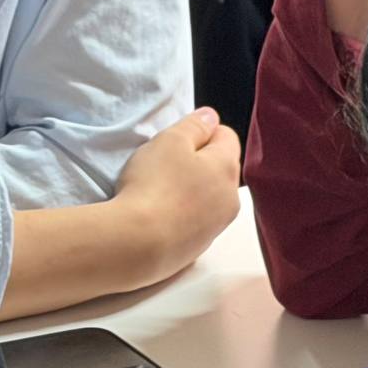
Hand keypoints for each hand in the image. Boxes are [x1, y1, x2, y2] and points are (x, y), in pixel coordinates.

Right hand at [112, 106, 242, 283]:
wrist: (137, 245)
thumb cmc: (153, 186)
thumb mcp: (169, 141)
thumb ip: (193, 126)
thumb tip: (210, 118)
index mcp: (227, 167)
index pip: (226, 135)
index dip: (200, 131)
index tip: (175, 140)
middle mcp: (230, 199)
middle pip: (218, 169)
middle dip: (195, 162)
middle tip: (163, 165)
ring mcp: (216, 228)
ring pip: (207, 198)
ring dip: (188, 191)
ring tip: (157, 193)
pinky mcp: (198, 250)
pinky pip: (193, 223)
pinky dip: (179, 216)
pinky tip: (157, 217)